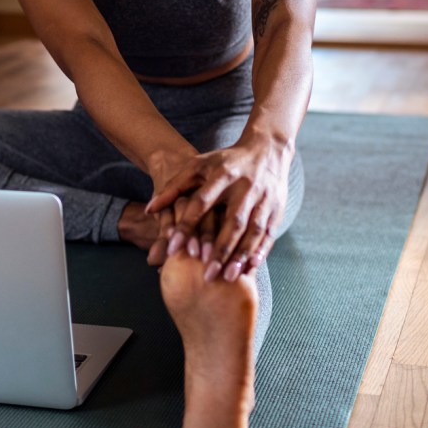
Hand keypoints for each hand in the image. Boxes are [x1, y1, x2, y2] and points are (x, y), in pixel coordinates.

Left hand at [146, 144, 289, 280]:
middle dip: (219, 249)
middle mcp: (244, 187)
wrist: (267, 149)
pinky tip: (251, 267)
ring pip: (252, 231)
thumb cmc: (225, 161)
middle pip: (231, 222)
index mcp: (222, 175)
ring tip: (228, 277)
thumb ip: (174, 187)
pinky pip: (269, 233)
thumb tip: (150, 210)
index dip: (187, 225)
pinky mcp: (276, 208)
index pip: (201, 203)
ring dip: (241, 255)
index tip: (173, 248)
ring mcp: (263, 199)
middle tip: (206, 275)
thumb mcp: (198, 166)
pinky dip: (261, 250)